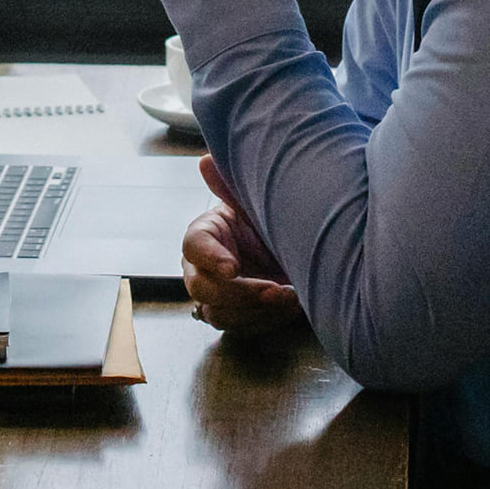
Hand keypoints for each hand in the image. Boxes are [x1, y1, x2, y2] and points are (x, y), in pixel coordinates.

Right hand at [182, 155, 305, 335]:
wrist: (295, 248)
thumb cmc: (269, 221)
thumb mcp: (255, 202)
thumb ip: (230, 186)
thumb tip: (206, 160)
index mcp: (204, 234)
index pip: (193, 246)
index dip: (210, 258)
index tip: (232, 268)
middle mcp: (201, 267)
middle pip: (200, 287)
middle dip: (239, 292)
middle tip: (274, 289)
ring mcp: (215, 294)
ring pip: (217, 313)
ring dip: (254, 310)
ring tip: (290, 298)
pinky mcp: (233, 316)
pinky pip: (238, 327)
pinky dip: (263, 321)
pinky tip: (288, 307)